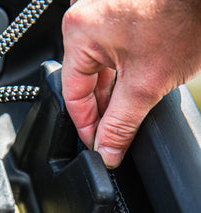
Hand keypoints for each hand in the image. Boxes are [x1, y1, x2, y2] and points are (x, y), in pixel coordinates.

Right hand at [62, 0, 200, 167]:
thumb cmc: (184, 16)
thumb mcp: (147, 84)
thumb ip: (121, 124)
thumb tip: (106, 151)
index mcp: (80, 33)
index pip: (73, 96)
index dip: (86, 127)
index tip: (98, 147)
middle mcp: (84, 20)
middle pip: (84, 83)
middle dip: (101, 113)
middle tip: (113, 139)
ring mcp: (101, 14)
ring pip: (97, 70)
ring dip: (111, 96)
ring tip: (126, 117)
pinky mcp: (118, 14)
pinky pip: (109, 54)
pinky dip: (119, 76)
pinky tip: (132, 92)